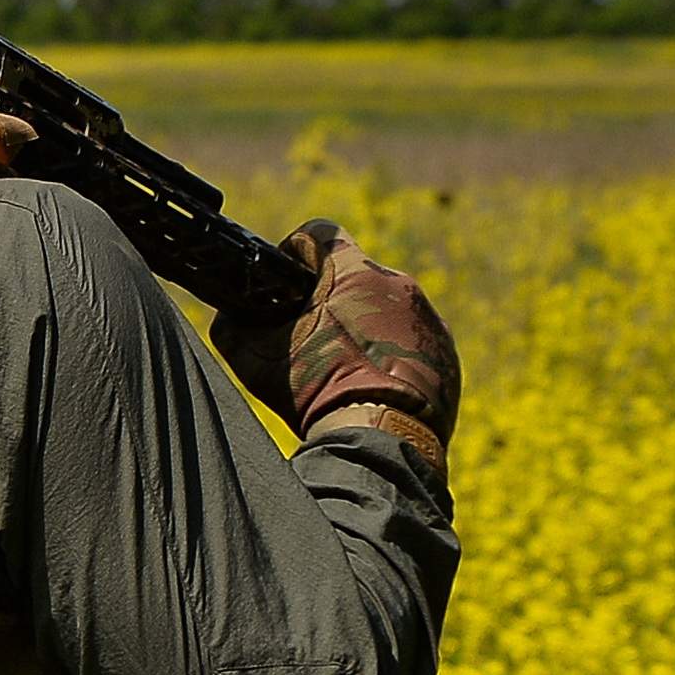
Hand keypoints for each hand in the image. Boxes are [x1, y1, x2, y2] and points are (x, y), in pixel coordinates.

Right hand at [214, 222, 461, 456]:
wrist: (379, 440)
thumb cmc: (317, 393)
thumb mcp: (255, 359)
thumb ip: (233, 326)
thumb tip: (228, 316)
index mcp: (352, 271)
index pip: (320, 233)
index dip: (298, 253)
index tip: (290, 283)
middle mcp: (396, 283)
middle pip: (356, 274)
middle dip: (334, 298)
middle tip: (314, 337)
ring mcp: (426, 317)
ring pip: (387, 307)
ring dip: (367, 326)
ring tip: (348, 368)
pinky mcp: (445, 350)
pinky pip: (415, 339)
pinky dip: (395, 354)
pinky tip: (377, 384)